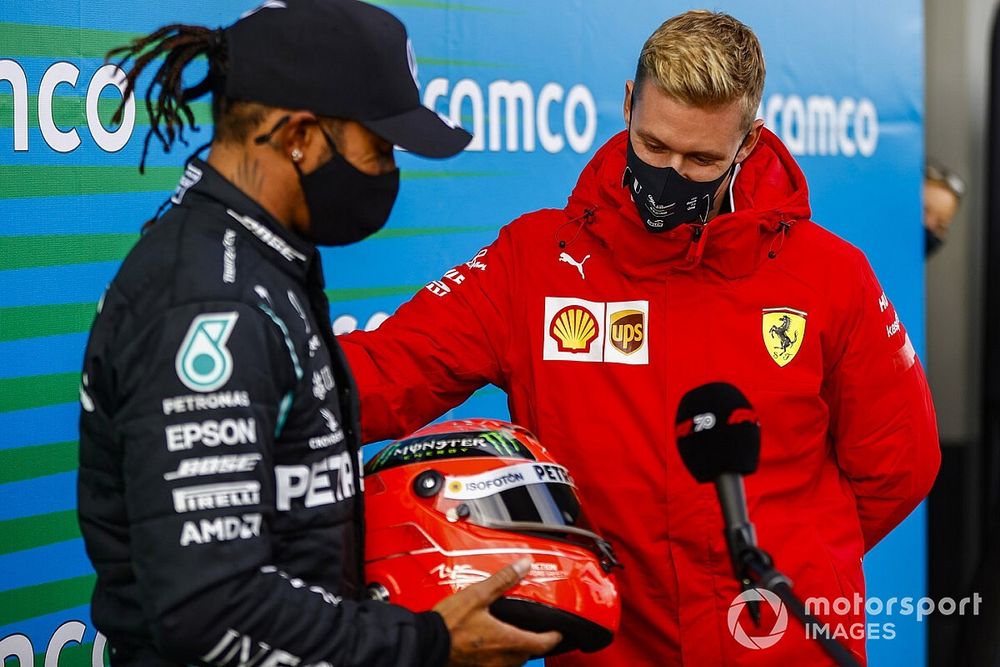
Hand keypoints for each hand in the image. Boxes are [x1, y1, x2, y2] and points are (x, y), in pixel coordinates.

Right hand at [433, 558, 561, 666]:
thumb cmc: (449, 623)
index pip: (543, 643)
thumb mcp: (478, 594)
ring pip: (513, 661)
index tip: (557, 630)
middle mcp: (502, 658)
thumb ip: (503, 580)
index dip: (553, 636)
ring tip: (513, 633)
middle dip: (534, 641)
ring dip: (517, 649)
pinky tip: (491, 642)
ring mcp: (489, 666)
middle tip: (535, 628)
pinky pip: (497, 664)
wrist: (426, 643)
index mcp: (508, 640)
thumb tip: (523, 565)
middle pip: (529, 652)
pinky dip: (500, 654)